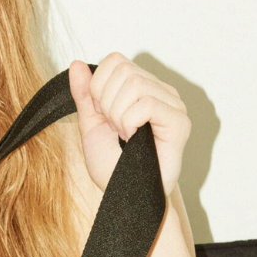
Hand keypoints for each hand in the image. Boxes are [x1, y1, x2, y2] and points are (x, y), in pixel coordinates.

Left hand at [67, 53, 189, 196]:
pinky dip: (130, 123)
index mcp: (141, 88)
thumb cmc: (113, 166)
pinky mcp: (179, 121)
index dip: (98, 87)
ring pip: (134, 84)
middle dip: (106, 103)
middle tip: (115, 129)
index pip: (115, 60)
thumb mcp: (91, 125)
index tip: (103, 116)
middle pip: (123, 70)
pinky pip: (146, 103)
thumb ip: (85, 95)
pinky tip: (135, 139)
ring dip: (118, 115)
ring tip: (126, 136)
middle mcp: (160, 91)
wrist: (126, 196)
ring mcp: (173, 104)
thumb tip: (76, 64)